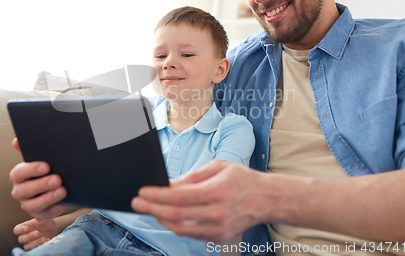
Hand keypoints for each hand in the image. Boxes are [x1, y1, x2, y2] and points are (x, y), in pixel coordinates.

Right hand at [10, 138, 67, 219]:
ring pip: (33, 205)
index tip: (46, 166)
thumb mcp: (40, 158)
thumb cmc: (46, 169)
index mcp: (18, 175)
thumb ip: (29, 149)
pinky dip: (55, 209)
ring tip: (63, 190)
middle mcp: (19, 192)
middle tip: (57, 179)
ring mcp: (28, 205)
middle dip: (41, 185)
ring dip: (48, 198)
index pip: (19, 173)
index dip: (31, 170)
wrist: (56, 184)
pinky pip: (46, 214)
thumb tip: (17, 141)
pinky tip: (64, 202)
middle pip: (25, 190)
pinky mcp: (40, 215)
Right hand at [13, 218, 58, 250]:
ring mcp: (29, 243)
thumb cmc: (45, 222)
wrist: (52, 228)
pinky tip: (47, 241)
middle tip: (38, 233)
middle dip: (29, 237)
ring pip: (26, 247)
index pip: (16, 230)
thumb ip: (38, 218)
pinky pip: (34, 250)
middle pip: (21, 239)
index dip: (20, 230)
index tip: (27, 228)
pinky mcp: (34, 248)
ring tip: (44, 239)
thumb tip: (36, 215)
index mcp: (25, 227)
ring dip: (35, 244)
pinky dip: (40, 246)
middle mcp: (25, 236)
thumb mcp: (42, 219)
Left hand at [131, 160, 275, 242]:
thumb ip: (192, 176)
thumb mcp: (218, 167)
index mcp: (217, 191)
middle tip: (137, 203)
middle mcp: (217, 213)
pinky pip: (190, 234)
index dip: (156, 195)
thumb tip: (170, 184)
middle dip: (151, 208)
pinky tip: (167, 217)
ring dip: (161, 219)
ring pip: (180, 228)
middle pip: (175, 214)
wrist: (267, 199)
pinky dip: (176, 225)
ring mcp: (218, 228)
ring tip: (150, 209)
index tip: (142, 192)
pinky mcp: (219, 238)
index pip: (178, 196)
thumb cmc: (242, 180)